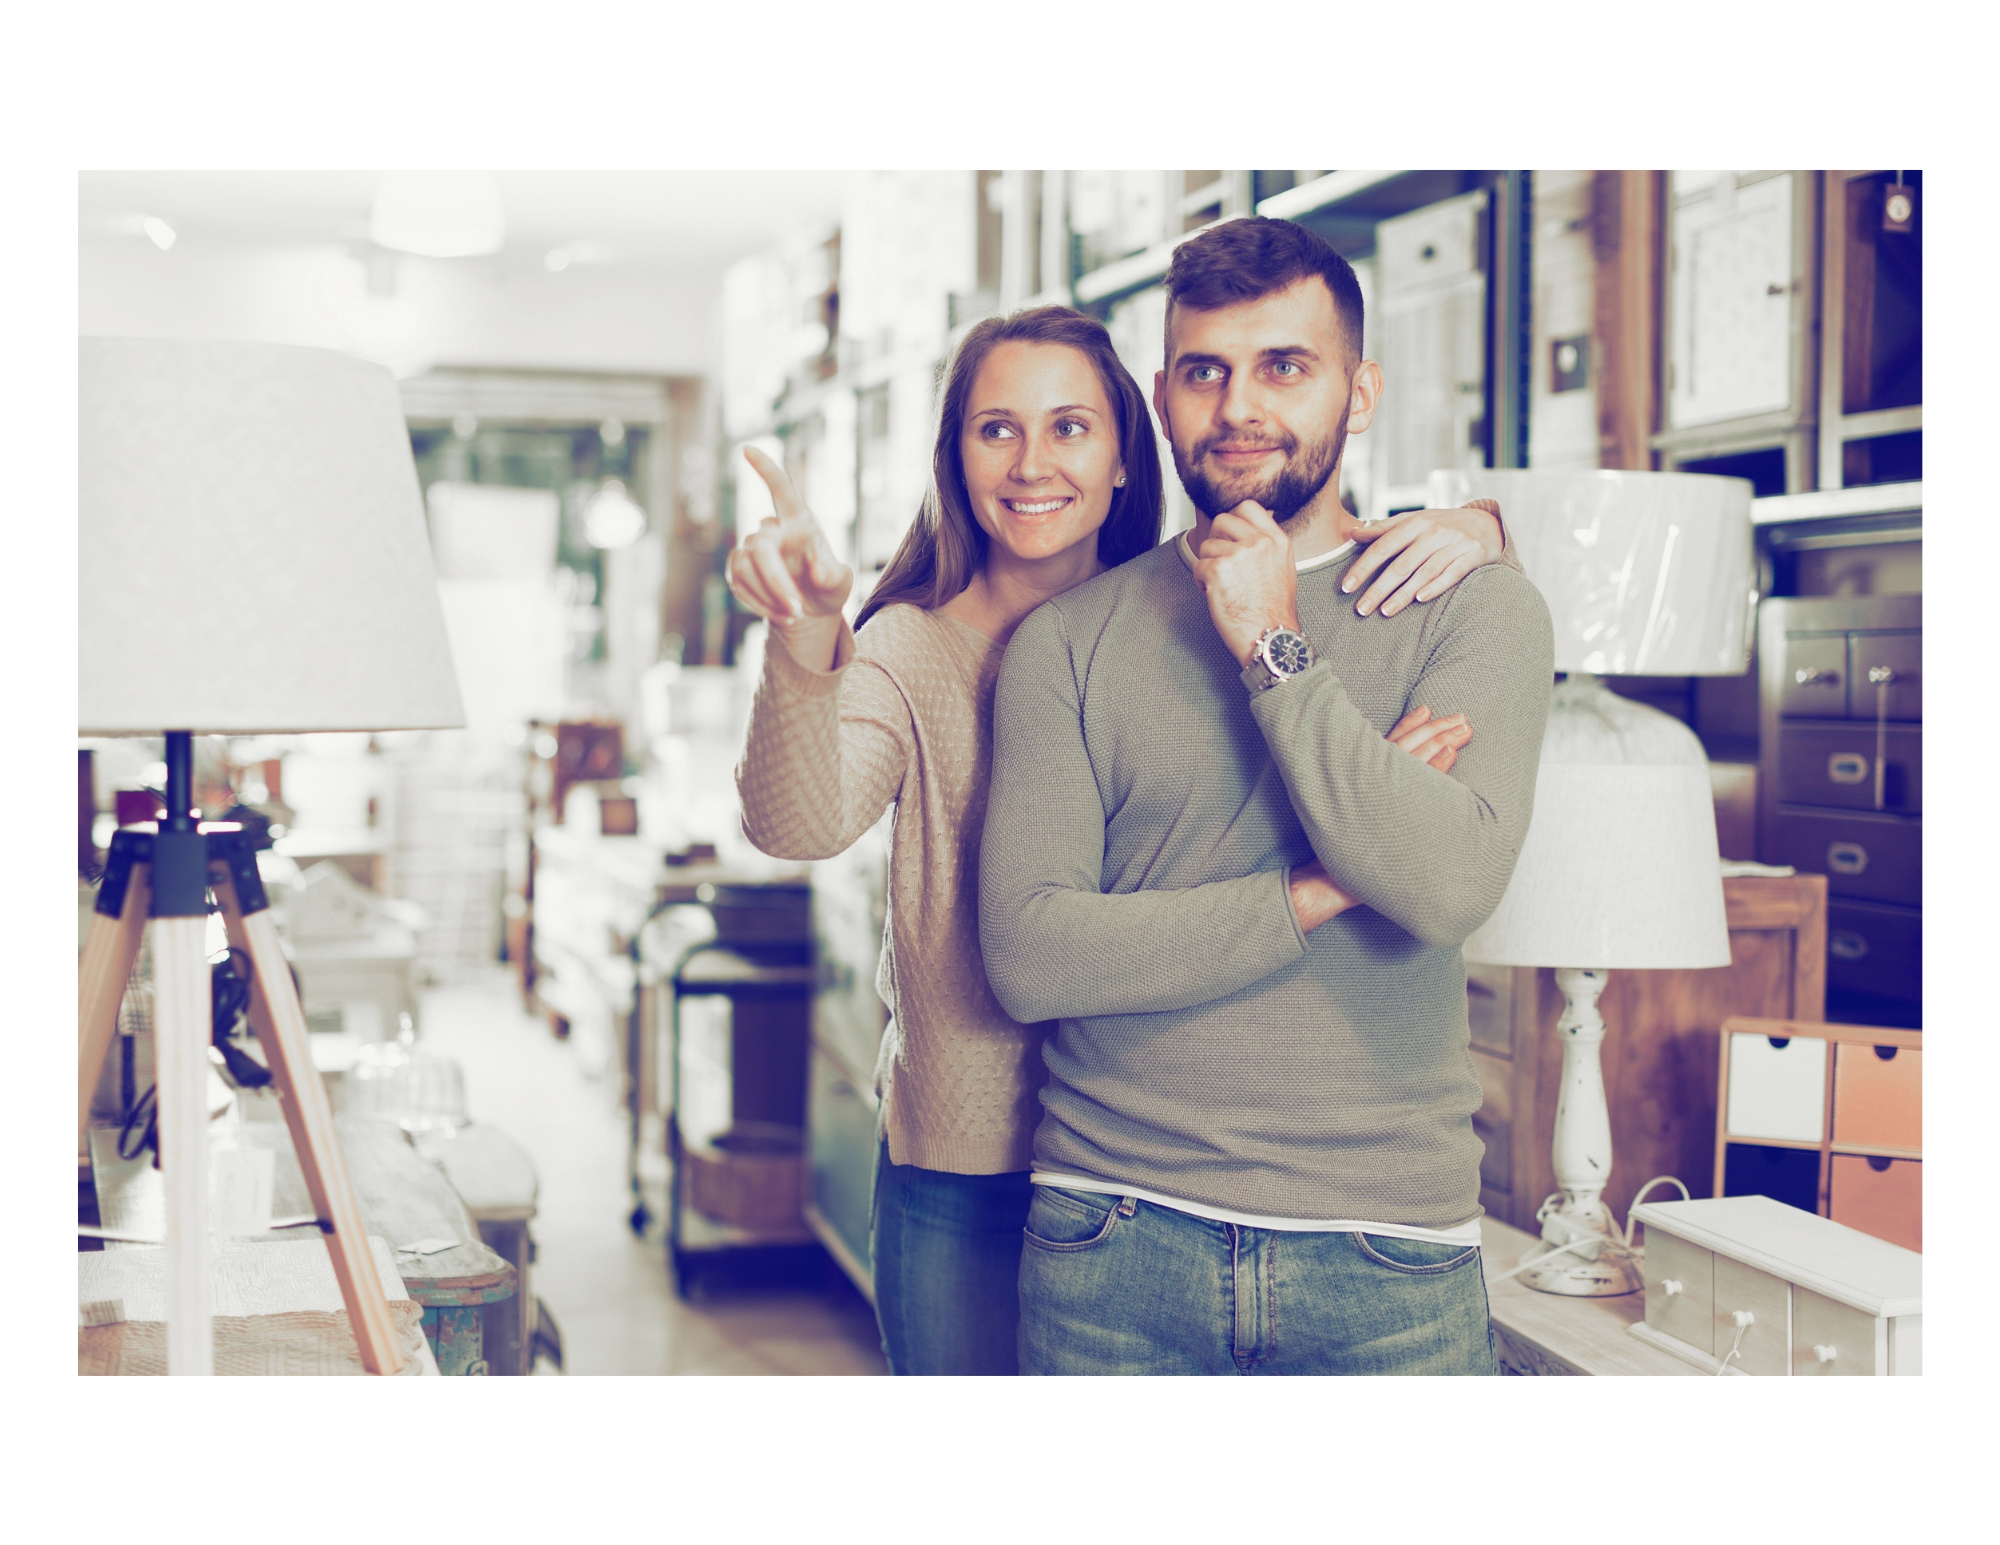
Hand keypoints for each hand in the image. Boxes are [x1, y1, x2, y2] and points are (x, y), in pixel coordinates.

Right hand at [724, 447, 854, 661]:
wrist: (810, 611)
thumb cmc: (828, 588)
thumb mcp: (842, 583)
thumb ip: (834, 574)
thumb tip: (816, 570)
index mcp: (800, 521)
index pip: (782, 489)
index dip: (766, 470)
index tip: (747, 449)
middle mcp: (773, 529)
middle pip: (760, 546)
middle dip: (776, 581)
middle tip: (796, 610)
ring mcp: (751, 548)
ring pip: (746, 568)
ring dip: (769, 596)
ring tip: (794, 614)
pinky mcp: (737, 569)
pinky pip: (739, 583)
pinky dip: (760, 603)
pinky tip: (779, 614)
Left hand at [1189, 501, 1298, 664]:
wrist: (1270, 637)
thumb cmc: (1274, 611)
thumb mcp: (1282, 567)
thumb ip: (1266, 545)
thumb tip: (1244, 529)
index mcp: (1277, 539)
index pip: (1248, 506)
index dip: (1233, 519)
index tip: (1229, 536)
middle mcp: (1259, 542)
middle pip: (1222, 520)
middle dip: (1216, 540)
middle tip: (1221, 563)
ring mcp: (1238, 554)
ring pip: (1207, 545)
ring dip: (1208, 564)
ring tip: (1221, 585)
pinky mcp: (1219, 570)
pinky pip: (1198, 566)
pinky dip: (1200, 581)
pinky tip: (1215, 595)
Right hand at [1289, 704, 1473, 931]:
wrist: (1325, 882)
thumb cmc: (1342, 852)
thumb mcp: (1351, 813)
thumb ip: (1370, 793)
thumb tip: (1390, 783)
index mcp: (1360, 777)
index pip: (1390, 743)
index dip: (1410, 724)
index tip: (1429, 710)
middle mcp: (1368, 781)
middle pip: (1408, 744)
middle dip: (1437, 728)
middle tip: (1461, 718)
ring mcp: (1378, 795)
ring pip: (1416, 757)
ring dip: (1442, 739)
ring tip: (1463, 729)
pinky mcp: (1389, 813)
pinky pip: (1418, 783)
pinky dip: (1436, 765)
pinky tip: (1451, 753)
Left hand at [1342, 503, 1504, 616]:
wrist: (1487, 523)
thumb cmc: (1441, 525)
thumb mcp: (1414, 520)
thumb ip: (1384, 528)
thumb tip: (1353, 533)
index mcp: (1415, 522)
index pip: (1383, 546)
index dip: (1363, 567)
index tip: (1347, 587)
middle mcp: (1434, 532)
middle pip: (1401, 564)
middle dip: (1378, 589)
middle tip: (1361, 609)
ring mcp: (1454, 544)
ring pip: (1424, 572)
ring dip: (1403, 594)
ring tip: (1385, 612)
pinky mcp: (1472, 556)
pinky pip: (1452, 574)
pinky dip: (1436, 586)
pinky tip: (1420, 600)